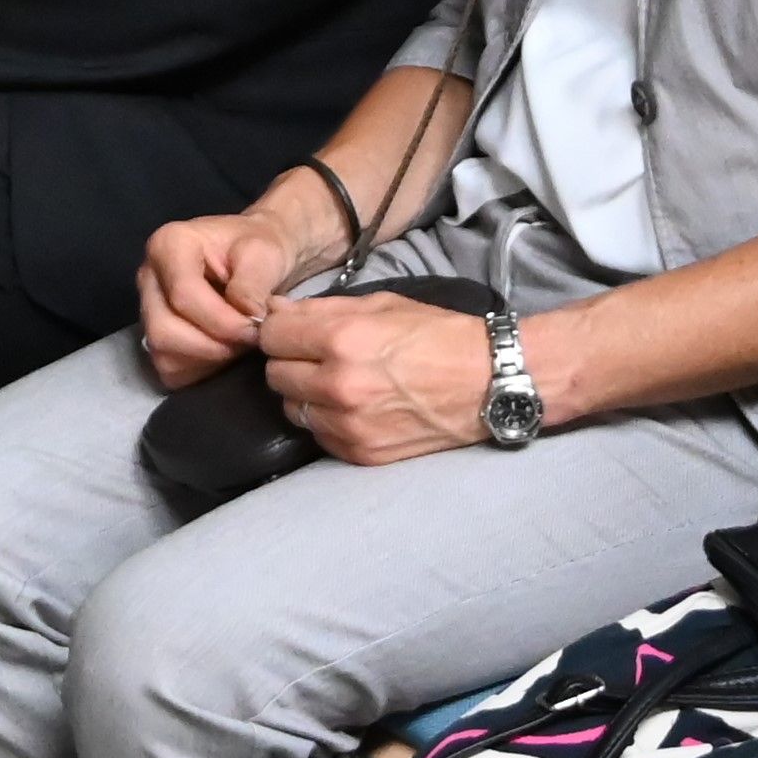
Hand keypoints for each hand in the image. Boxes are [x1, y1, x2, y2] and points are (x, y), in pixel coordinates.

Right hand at [135, 202, 319, 386]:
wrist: (257, 257)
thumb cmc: (260, 247)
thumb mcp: (265, 252)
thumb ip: (252, 284)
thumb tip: (245, 320)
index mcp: (168, 245)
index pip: (183, 296)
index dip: (222, 322)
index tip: (256, 328)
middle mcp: (148, 277)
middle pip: (164, 330)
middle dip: (212, 346)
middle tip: (248, 339)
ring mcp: (148, 309)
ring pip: (164, 354)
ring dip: (207, 360)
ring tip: (238, 343)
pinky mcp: (155, 336)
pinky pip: (169, 369)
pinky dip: (200, 370)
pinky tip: (224, 351)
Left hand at [258, 292, 498, 465]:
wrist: (486, 383)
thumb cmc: (436, 334)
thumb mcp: (380, 304)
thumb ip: (321, 309)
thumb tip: (273, 312)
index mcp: (342, 339)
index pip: (271, 336)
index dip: (280, 330)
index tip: (294, 331)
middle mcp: (339, 386)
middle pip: (275, 375)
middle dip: (290, 362)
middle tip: (317, 357)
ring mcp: (349, 425)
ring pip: (292, 409)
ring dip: (306, 395)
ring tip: (337, 383)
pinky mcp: (360, 453)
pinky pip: (318, 435)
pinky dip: (327, 421)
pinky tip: (353, 407)